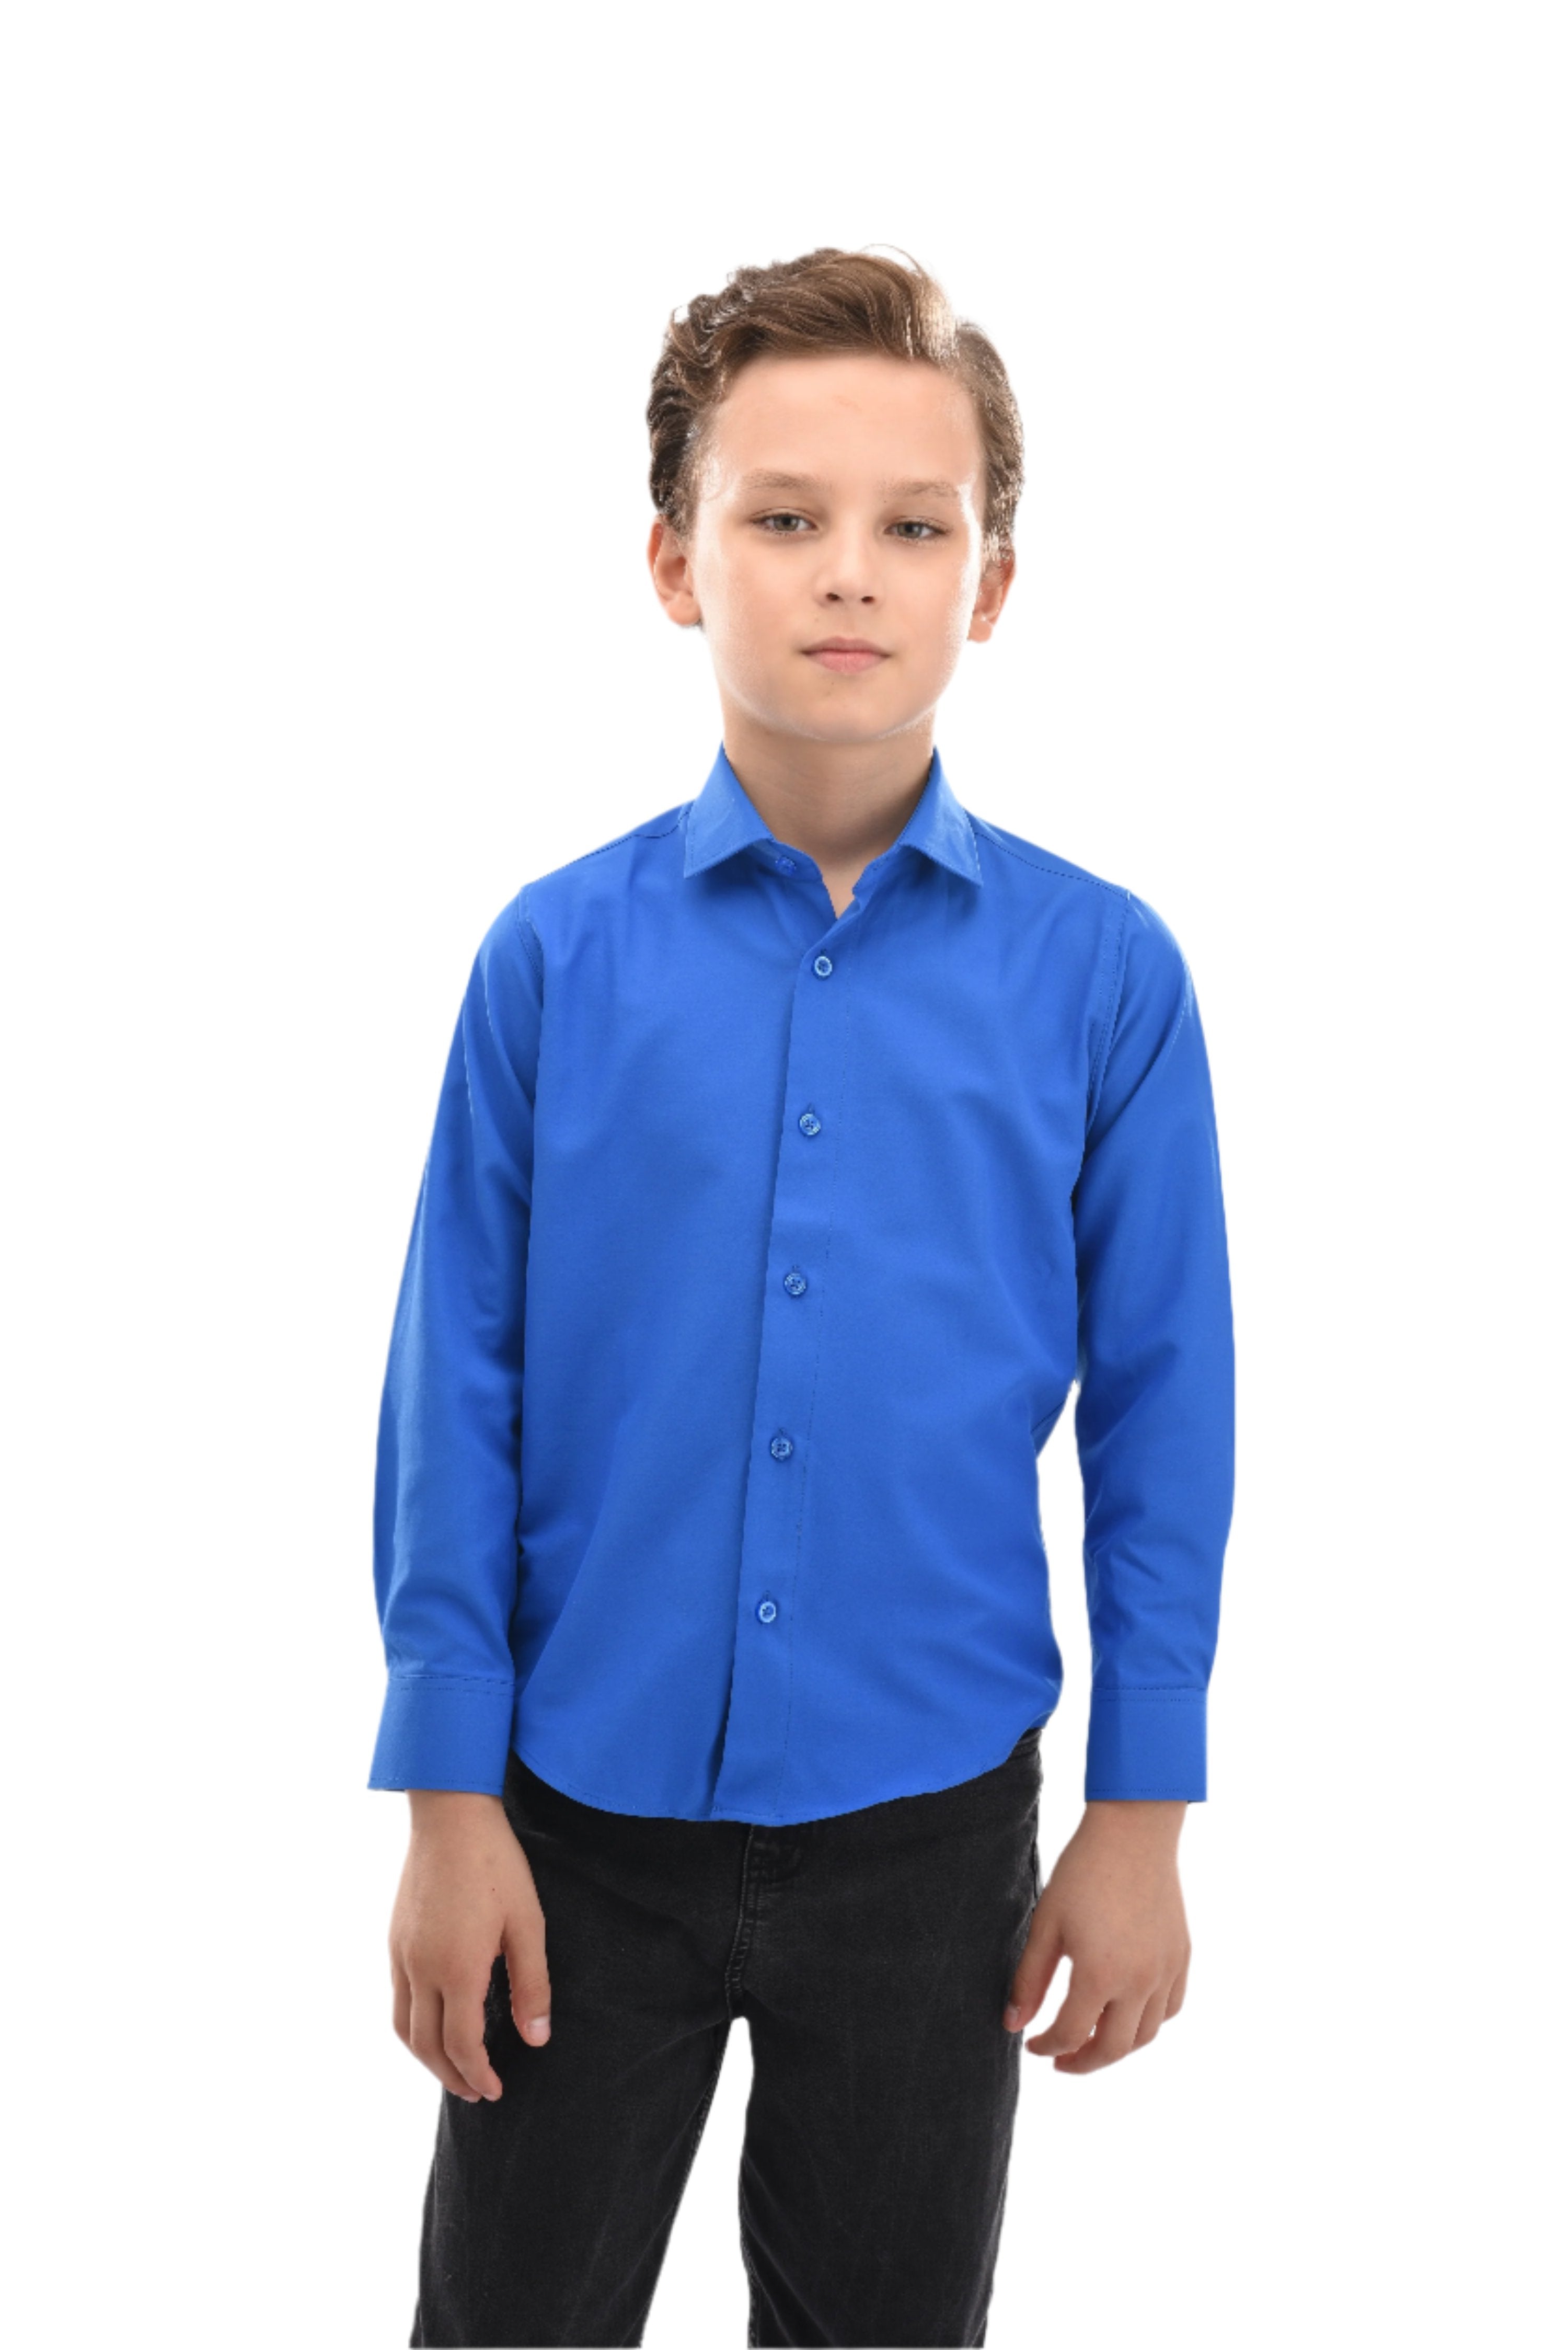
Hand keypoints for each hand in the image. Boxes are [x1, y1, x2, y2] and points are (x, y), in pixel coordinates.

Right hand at [389, 1790, 552, 2103]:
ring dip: (427, 2057)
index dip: (478, 2075)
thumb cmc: (495, 1865)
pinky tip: (435, 2020)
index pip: (461, 2045)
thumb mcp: (527, 1923)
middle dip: (451, 2076)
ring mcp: (401, 1953)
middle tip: (476, 2093)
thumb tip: (536, 2039)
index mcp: (456, 1969)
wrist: (451, 1814)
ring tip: (452, 2069)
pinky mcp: (395, 1937)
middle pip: (425, 2046)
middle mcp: (420, 1968)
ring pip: (404, 2026)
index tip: (496, 2091)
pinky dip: (413, 2025)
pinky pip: (397, 1997)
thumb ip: (531, 1984)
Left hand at [1003, 1801, 1189, 2072]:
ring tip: (1092, 2040)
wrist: (1133, 1832)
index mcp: (1099, 1975)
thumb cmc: (1083, 1872)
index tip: (1031, 2043)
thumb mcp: (1047, 1924)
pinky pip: (1171, 2008)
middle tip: (1061, 2059)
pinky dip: (1150, 2022)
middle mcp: (1139, 1982)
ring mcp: (1166, 1971)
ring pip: (1146, 2035)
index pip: (1070, 2034)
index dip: (1047, 2046)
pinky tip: (1129, 2013)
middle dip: (1083, 2062)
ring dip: (1117, 2047)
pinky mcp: (1181, 1956)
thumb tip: (1014, 2024)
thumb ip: (1030, 1980)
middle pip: (1113, 2048)